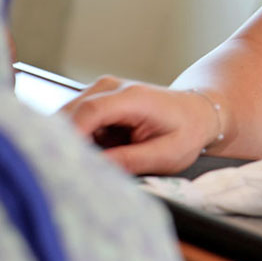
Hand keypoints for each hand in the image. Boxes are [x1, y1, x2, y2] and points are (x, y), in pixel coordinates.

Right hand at [57, 76, 220, 174]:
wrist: (197, 111)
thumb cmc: (186, 132)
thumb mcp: (166, 154)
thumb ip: (130, 160)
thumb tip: (94, 169)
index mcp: (132, 97)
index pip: (90, 112)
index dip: (73, 137)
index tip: (65, 164)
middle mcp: (110, 87)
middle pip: (70, 114)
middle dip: (66, 143)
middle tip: (71, 173)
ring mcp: (100, 91)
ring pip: (67, 119)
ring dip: (72, 143)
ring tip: (89, 164)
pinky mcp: (95, 100)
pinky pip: (74, 122)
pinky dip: (79, 140)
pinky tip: (95, 154)